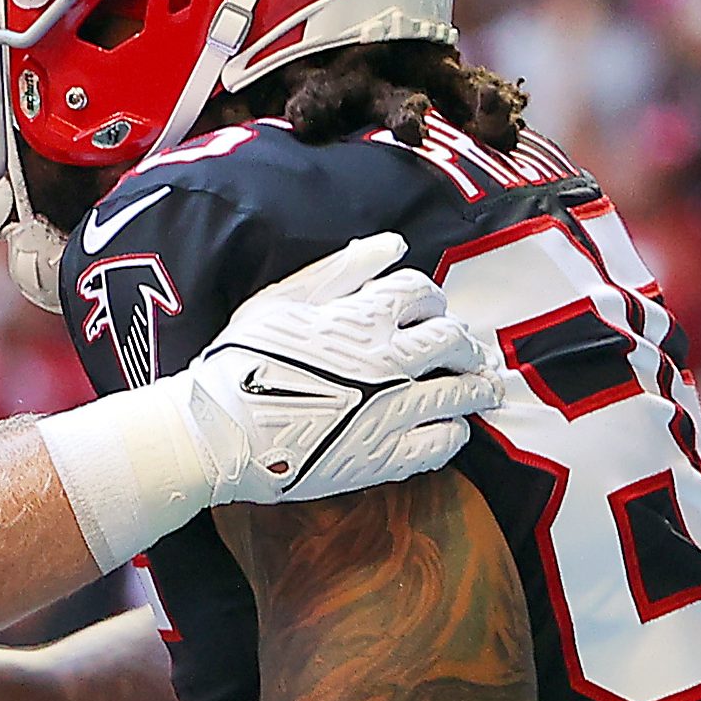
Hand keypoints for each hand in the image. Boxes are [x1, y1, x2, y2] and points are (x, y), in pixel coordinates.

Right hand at [175, 231, 507, 505]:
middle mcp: (390, 361)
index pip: (421, 294)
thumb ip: (343, 269)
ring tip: (483, 387)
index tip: (428, 310)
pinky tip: (452, 428)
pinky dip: (454, 433)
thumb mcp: (282, 298)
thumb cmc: (239, 361)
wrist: (217, 431)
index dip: (429, 300)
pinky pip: (441, 443)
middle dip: (465, 343)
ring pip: (459, 392)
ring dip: (476, 386)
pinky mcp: (385, 456)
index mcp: (365, 317)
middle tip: (470, 350)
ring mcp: (392, 411)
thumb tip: (393, 244)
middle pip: (452, 341)